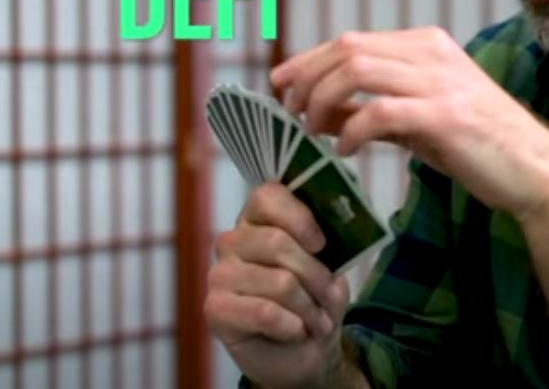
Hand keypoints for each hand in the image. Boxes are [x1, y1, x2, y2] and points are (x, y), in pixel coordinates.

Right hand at [205, 184, 352, 388]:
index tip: (321, 244)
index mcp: (259, 220)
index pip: (267, 196)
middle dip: (316, 276)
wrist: (305, 352)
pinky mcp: (215, 308)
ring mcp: (220, 274)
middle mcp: (233, 241)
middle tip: (329, 297)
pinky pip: (264, 313)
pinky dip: (292, 326)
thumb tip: (334, 227)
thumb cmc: (315, 299)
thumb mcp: (331, 266)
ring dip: (309, 307)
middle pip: (278, 242)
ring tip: (318, 320)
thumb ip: (325, 242)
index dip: (299, 218)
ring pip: (279, 282)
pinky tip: (295, 332)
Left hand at [271, 27, 548, 216]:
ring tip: (311, 129)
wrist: (534, 169)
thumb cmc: (477, 145)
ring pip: (357, 70)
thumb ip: (370, 110)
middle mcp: (432, 53)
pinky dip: (351, 130)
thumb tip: (316, 113)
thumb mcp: (416, 121)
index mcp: (426, 45)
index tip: (281, 84)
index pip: (351, 41)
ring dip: (322, 99)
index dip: (307, 60)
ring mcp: (440, 81)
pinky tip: (345, 150)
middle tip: (290, 112)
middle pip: (347, 48)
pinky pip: (379, 112)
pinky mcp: (446, 115)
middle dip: (307, 78)